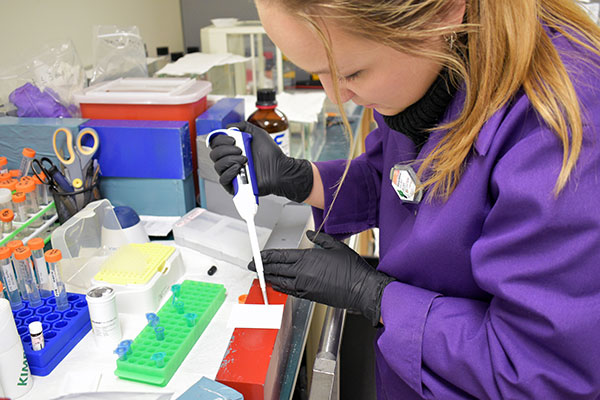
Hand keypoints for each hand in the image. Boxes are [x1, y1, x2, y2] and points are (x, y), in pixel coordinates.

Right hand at [208, 121, 312, 202]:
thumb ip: (242, 126)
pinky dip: (229, 172)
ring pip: (218, 165)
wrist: (279, 169)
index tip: (233, 139)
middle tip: (240, 150)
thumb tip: (228, 127)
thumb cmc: (270, 154)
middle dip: (226, 149)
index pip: (215, 143)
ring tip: (245, 159)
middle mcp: (230, 160)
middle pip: (214, 154)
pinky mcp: (234, 185)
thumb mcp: (257, 133)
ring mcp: (231, 173)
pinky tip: (239, 168)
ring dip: (230, 160)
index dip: (220, 140)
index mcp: (232, 149)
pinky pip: (222, 179)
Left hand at [249, 230, 394, 325]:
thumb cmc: (352, 268)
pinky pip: (290, 291)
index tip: (257, 256)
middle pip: (277, 268)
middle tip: (253, 266)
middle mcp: (303, 272)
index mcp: (308, 258)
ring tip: (261, 275)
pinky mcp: (310, 295)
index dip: (266, 256)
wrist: (361, 289)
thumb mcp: (336, 246)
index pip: (281, 256)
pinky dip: (281, 287)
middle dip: (262, 267)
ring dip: (269, 277)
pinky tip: (277, 285)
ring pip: (281, 281)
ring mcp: (305, 285)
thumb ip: (320, 239)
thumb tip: (310, 234)